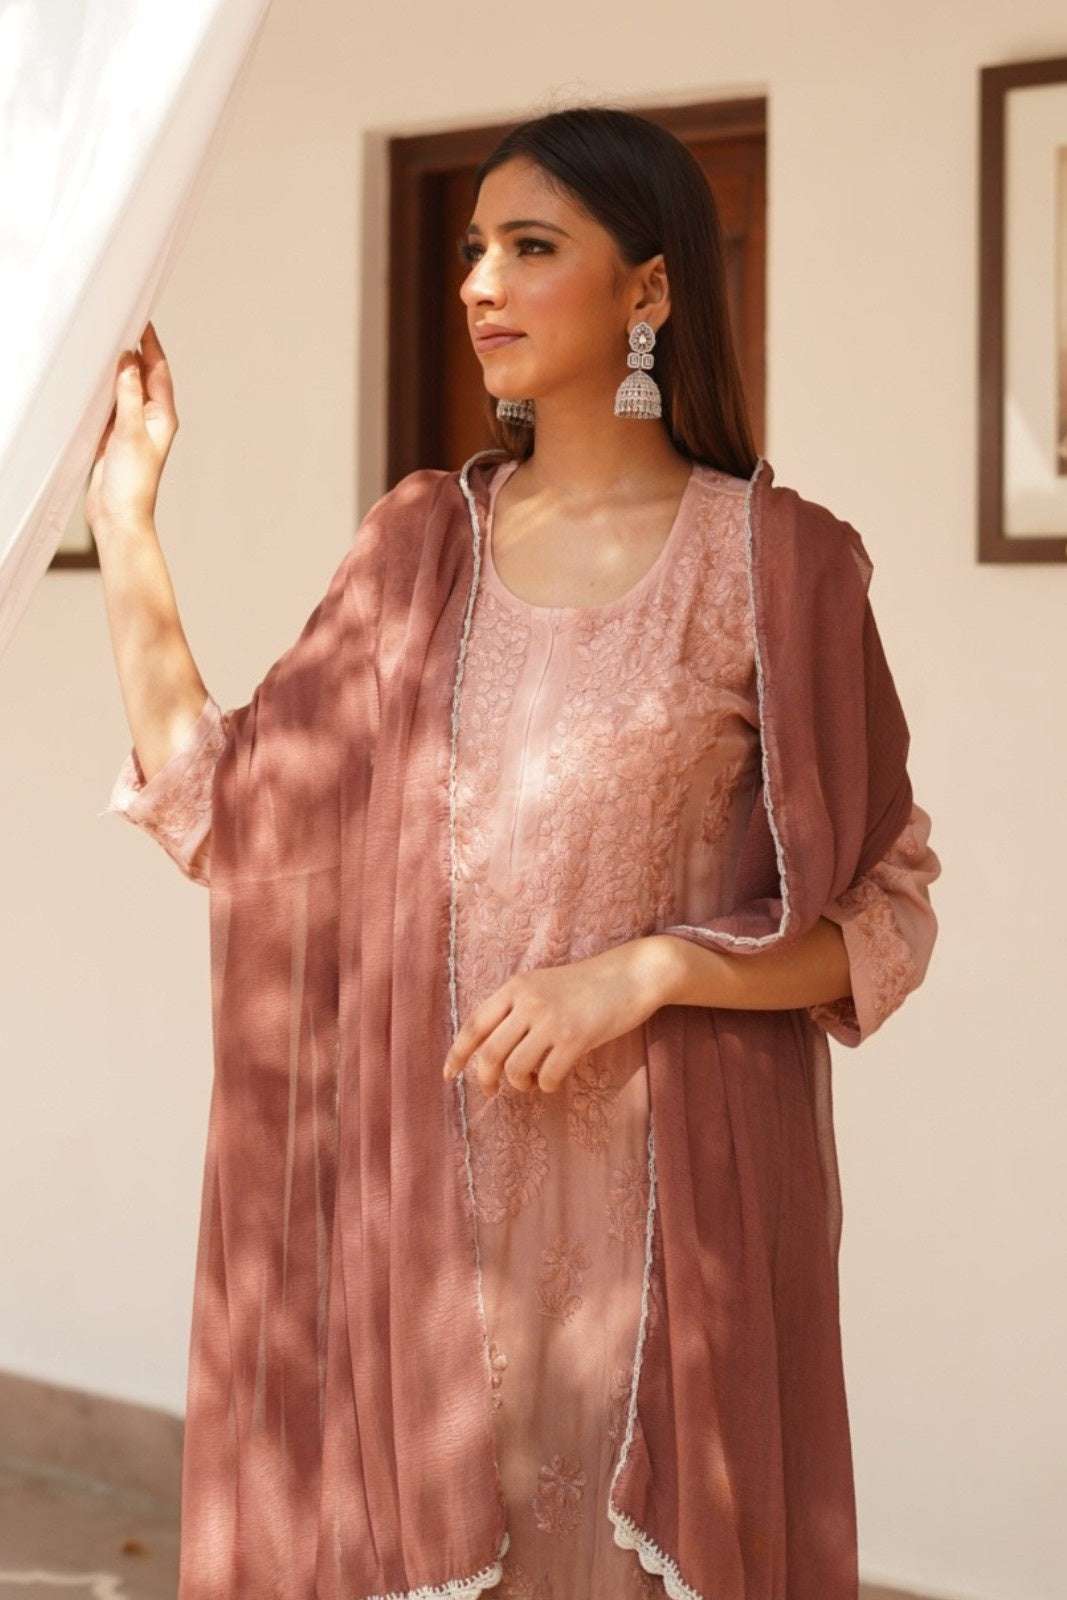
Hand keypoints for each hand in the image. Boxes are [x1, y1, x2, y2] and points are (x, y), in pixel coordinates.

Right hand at [86, 321, 178, 534]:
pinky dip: (103, 389)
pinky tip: (93, 378)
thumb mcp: (130, 432)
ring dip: (117, 369)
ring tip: (106, 343)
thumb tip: (128, 361)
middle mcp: (150, 419)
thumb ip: (129, 395)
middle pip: (142, 376)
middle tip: (121, 323)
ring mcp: (131, 427)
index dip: (151, 344)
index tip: (142, 320)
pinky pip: (110, 404)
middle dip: (133, 351)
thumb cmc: (134, 482)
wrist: (119, 515)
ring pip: (125, 389)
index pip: (159, 370)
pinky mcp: (113, 436)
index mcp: (163, 416)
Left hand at [441, 937, 672, 1097]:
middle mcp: (528, 1002)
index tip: (448, 1074)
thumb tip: (489, 1051)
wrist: (630, 975)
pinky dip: (547, 1086)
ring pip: (516, 1070)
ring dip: (521, 1084)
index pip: (474, 1024)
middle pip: (490, 1054)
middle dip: (486, 1080)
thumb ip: (515, 1009)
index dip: (457, 1053)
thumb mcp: (542, 985)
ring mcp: (551, 1020)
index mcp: (515, 987)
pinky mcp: (575, 1038)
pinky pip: (547, 1077)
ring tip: (533, 1079)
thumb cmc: (586, 986)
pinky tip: (554, 1078)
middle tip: (492, 1091)